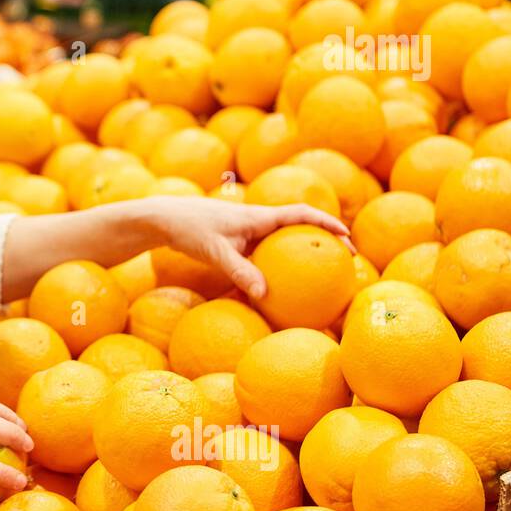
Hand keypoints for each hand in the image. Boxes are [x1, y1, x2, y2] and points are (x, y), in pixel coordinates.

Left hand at [145, 197, 353, 299]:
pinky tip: (276, 288)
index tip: (347, 236)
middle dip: (323, 238)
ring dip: (300, 251)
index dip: (326, 223)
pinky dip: (274, 265)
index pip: (301, 214)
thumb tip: (264, 296)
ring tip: (318, 274)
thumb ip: (239, 272)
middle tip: (345, 258)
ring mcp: (247, 230)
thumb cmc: (189, 229)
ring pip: (281, 240)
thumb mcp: (215, 252)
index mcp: (258, 216)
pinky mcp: (236, 241)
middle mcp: (257, 220)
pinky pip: (263, 252)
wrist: (163, 218)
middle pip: (298, 226)